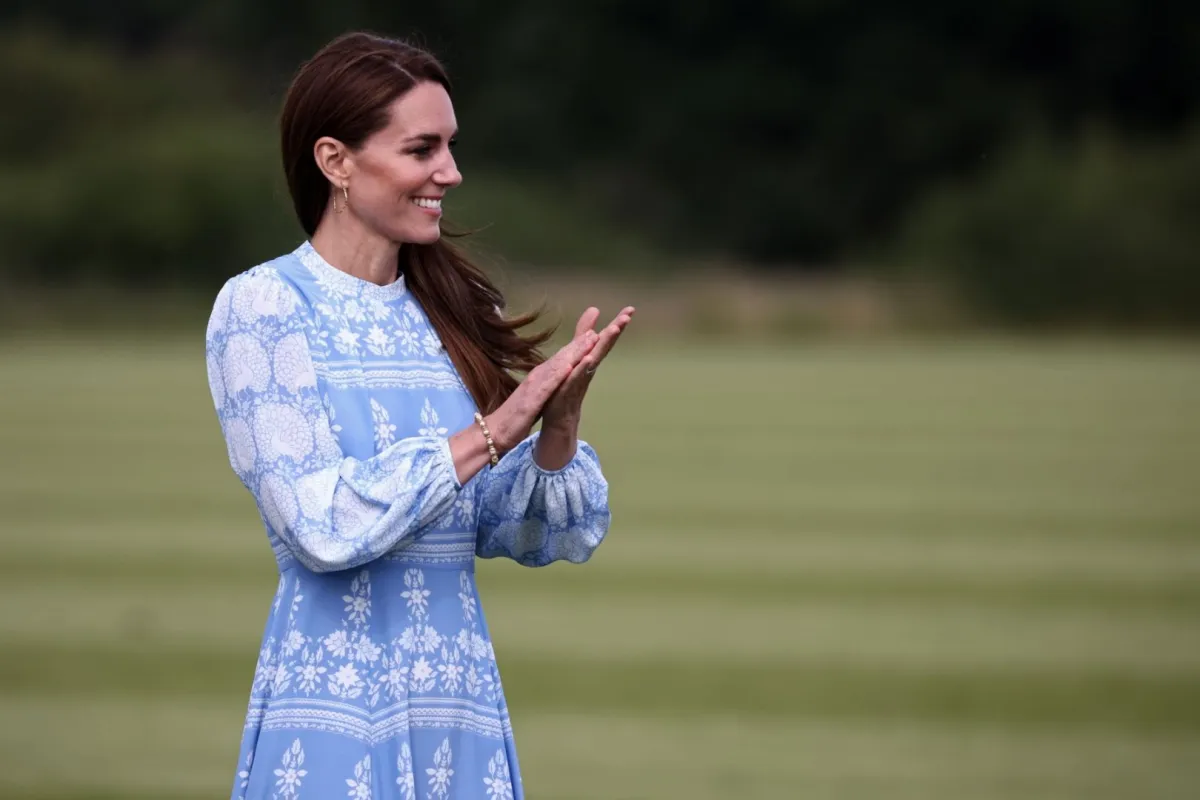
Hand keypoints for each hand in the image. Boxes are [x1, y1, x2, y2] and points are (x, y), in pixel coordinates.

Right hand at [484, 327, 597, 451]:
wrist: (496, 431)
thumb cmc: (515, 414)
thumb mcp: (535, 396)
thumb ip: (545, 384)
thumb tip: (556, 376)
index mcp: (539, 377)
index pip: (560, 359)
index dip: (576, 347)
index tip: (592, 335)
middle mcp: (537, 377)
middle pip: (561, 358)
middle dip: (578, 344)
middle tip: (595, 331)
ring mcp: (534, 387)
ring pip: (556, 367)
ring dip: (573, 353)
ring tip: (589, 341)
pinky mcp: (531, 401)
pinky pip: (547, 387)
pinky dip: (558, 376)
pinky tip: (570, 367)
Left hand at [541, 305, 634, 433]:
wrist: (560, 415)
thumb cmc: (569, 383)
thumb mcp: (576, 353)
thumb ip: (583, 333)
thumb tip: (594, 310)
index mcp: (591, 357)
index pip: (606, 338)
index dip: (617, 323)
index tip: (631, 309)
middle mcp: (589, 367)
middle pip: (604, 346)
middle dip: (615, 331)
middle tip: (627, 317)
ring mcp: (580, 378)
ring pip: (594, 359)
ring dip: (604, 345)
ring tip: (613, 330)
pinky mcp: (568, 389)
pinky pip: (576, 377)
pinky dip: (583, 367)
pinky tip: (589, 357)